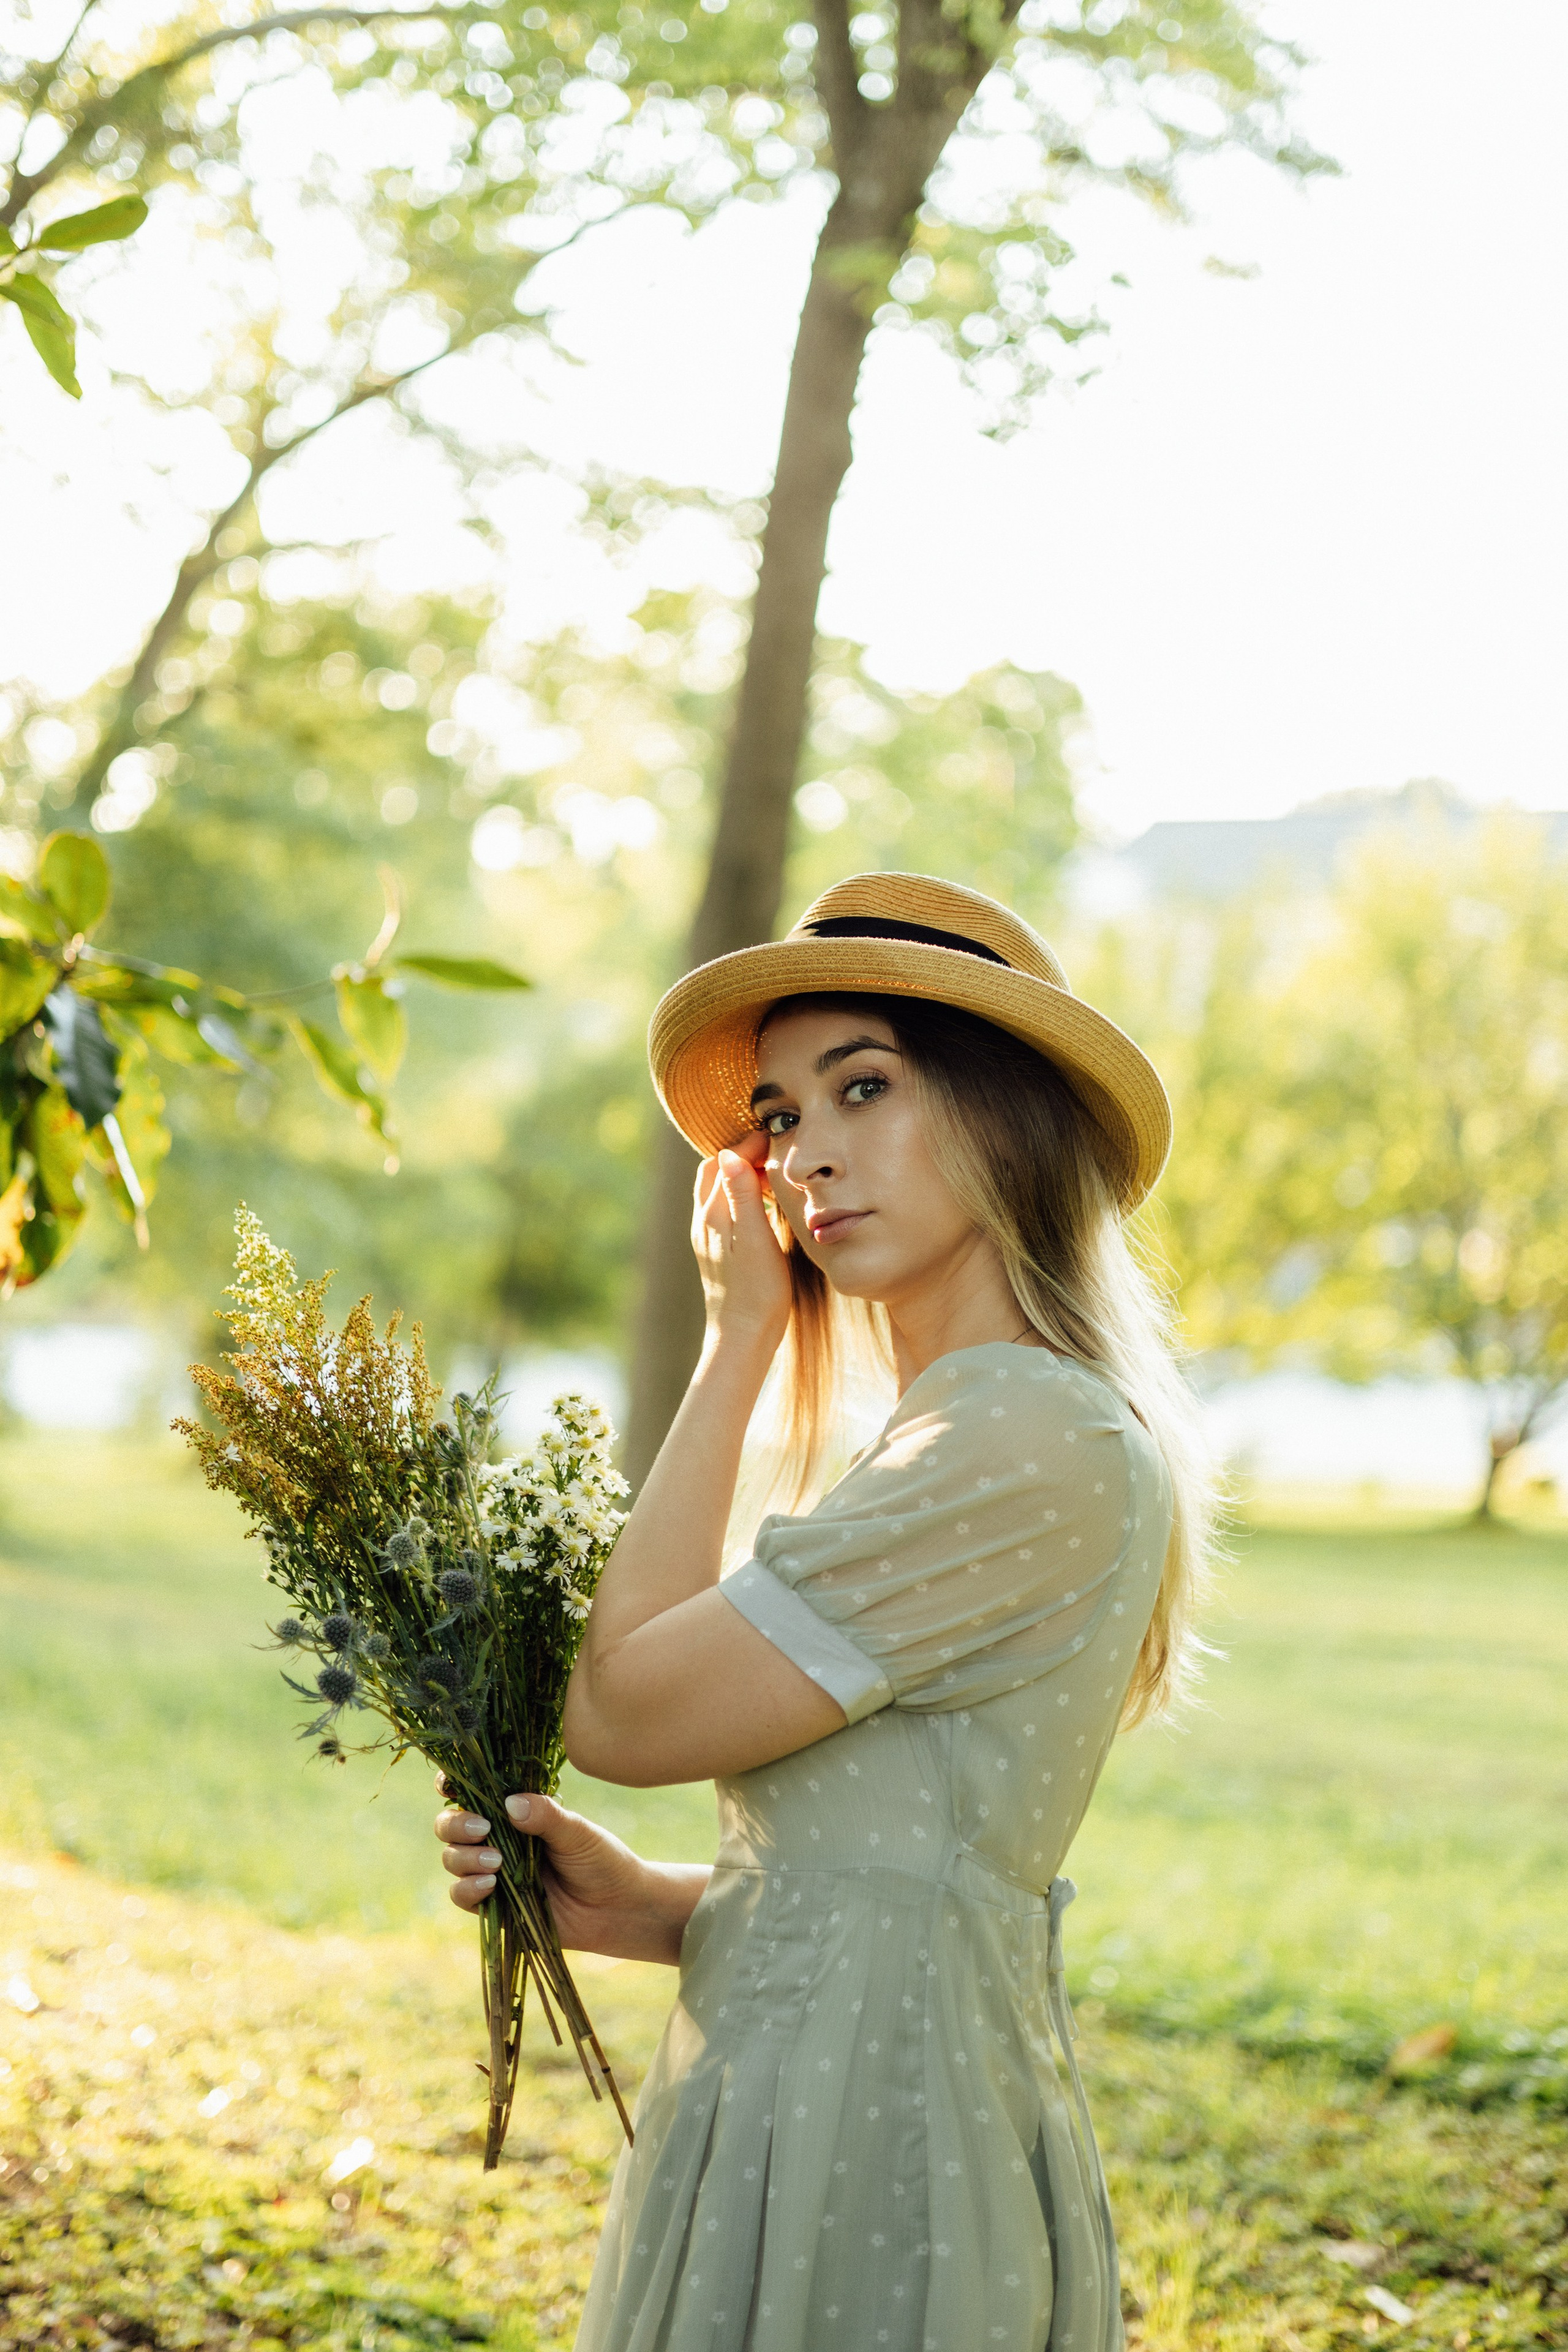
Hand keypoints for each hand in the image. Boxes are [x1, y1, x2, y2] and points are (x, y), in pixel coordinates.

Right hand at [434, 1783, 707, 1963]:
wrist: (618, 1909)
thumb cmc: (601, 1860)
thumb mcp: (577, 1832)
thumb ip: (545, 1816)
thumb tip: (509, 1802)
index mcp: (514, 1810)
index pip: (471, 1792)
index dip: (451, 1785)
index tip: (449, 1784)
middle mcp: (496, 1838)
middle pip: (449, 1825)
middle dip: (456, 1824)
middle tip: (482, 1828)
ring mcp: (492, 1871)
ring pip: (452, 1858)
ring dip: (464, 1857)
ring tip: (495, 1861)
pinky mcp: (493, 1906)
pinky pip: (461, 1896)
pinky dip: (467, 1888)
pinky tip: (490, 1885)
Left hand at [691, 1132, 790, 1350]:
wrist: (744, 1337)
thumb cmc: (757, 1292)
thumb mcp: (756, 1239)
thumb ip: (743, 1196)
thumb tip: (729, 1153)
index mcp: (711, 1215)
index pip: (724, 1161)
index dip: (750, 1145)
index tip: (779, 1142)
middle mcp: (703, 1222)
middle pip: (715, 1171)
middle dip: (742, 1155)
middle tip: (775, 1156)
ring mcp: (708, 1237)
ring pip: (718, 1191)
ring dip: (742, 1176)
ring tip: (773, 1178)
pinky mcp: (717, 1251)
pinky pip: (725, 1210)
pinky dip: (742, 1197)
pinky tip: (765, 1208)